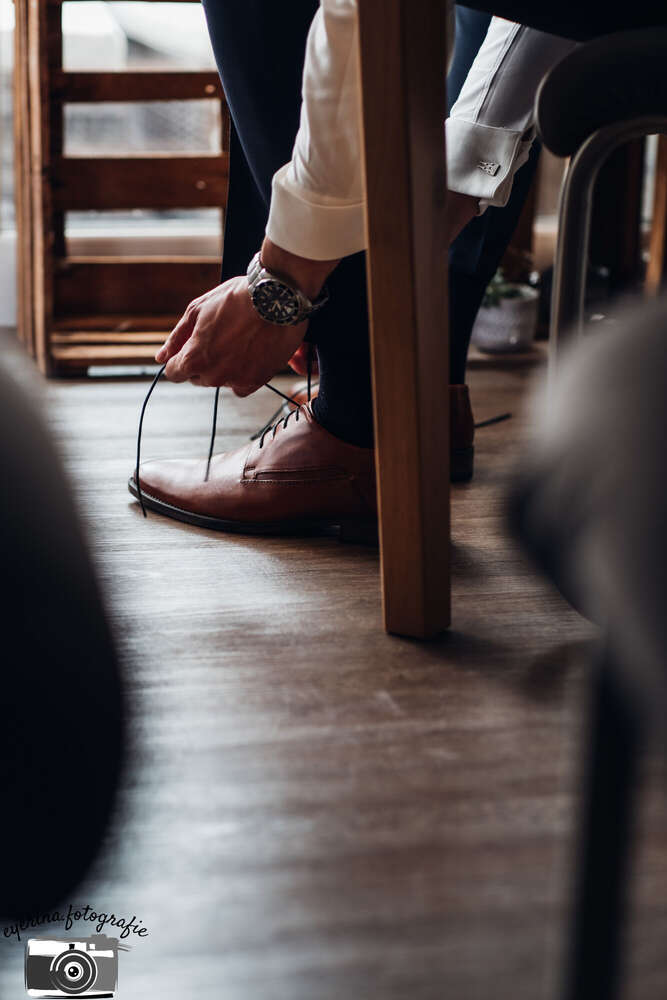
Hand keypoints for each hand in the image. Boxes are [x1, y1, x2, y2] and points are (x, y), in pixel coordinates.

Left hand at [156, 237, 338, 393]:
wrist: (277, 299)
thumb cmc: (236, 299)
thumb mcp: (198, 310)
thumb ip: (177, 338)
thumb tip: (161, 357)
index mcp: (194, 359)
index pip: (174, 373)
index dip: (178, 359)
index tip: (189, 348)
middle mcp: (214, 376)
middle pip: (197, 377)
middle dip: (202, 361)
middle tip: (219, 336)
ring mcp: (237, 380)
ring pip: (220, 380)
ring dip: (223, 366)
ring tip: (237, 339)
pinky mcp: (257, 381)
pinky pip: (241, 385)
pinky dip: (242, 373)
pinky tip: (248, 352)